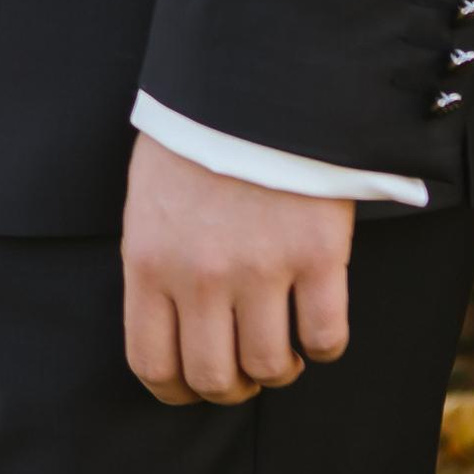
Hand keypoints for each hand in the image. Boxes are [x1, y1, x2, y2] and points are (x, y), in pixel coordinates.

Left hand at [121, 134, 352, 404]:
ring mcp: (260, 269)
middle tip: (246, 365)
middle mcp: (199, 277)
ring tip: (283, 341)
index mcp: (148, 262)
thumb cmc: (196, 138)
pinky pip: (325, 338)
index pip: (153, 365)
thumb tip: (172, 325)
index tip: (195, 386)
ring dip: (280, 366)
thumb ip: (157, 264)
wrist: (254, 81)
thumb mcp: (150, 202)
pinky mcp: (316, 256)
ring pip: (271, 367)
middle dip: (234, 386)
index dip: (177, 391)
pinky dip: (324, 344)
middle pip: (216, 379)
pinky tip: (317, 319)